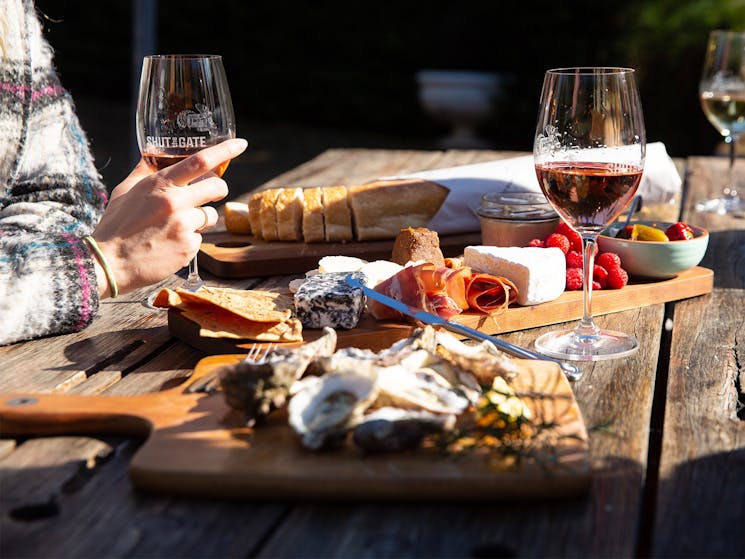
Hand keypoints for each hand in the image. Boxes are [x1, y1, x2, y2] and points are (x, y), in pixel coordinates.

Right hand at [90, 138, 247, 296]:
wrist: (108, 264)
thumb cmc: (114, 226)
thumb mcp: (125, 191)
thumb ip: (144, 172)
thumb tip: (153, 154)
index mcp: (160, 184)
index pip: (201, 161)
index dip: (225, 150)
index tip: (241, 144)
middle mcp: (175, 202)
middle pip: (217, 187)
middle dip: (220, 188)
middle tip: (213, 192)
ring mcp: (184, 226)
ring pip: (210, 215)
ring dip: (200, 218)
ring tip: (176, 226)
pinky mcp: (189, 247)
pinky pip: (200, 238)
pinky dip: (189, 240)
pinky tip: (170, 244)